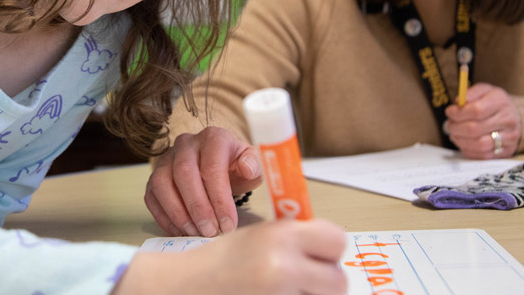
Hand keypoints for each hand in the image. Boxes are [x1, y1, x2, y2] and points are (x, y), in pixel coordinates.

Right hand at [114, 218, 347, 294]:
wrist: (185, 285)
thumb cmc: (220, 260)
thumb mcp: (259, 235)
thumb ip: (295, 238)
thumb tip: (330, 247)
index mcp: (281, 237)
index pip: (337, 240)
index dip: (330, 248)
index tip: (321, 253)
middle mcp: (284, 267)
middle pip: (337, 281)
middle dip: (326, 280)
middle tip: (307, 278)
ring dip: (311, 294)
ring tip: (286, 288)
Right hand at [145, 126, 261, 236]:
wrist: (220, 166)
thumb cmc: (236, 167)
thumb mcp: (254, 165)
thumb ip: (255, 165)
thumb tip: (247, 169)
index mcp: (213, 137)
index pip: (212, 167)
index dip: (219, 198)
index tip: (228, 224)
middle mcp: (186, 143)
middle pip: (184, 174)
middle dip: (197, 207)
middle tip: (210, 231)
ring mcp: (166, 158)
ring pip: (162, 184)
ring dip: (177, 213)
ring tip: (194, 233)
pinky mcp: (154, 175)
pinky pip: (152, 196)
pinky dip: (164, 217)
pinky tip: (180, 231)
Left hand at [444, 83, 522, 158]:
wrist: (516, 117)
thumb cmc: (494, 103)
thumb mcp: (484, 90)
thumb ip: (470, 93)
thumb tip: (458, 101)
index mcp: (501, 101)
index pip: (477, 110)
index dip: (458, 113)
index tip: (450, 112)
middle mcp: (508, 120)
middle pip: (475, 129)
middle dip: (456, 128)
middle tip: (449, 125)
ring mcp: (509, 138)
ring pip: (479, 145)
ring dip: (460, 140)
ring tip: (455, 134)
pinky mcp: (506, 151)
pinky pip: (483, 155)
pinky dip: (468, 150)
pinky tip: (464, 142)